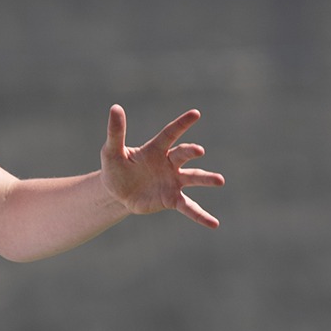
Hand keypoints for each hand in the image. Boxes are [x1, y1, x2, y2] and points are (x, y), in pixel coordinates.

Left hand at [100, 105, 226, 227]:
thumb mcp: (112, 151)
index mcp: (156, 149)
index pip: (170, 133)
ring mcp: (173, 181)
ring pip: (193, 178)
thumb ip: (116, 132)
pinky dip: (200, 215)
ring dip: (206, 179)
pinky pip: (188, 207)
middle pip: (183, 155)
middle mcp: (169, 163)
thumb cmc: (116, 168)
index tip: (195, 114)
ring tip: (219, 180)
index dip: (182, 124)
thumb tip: (115, 107)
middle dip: (190, 152)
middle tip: (199, 151)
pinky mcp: (171, 199)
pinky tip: (213, 224)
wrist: (117, 193)